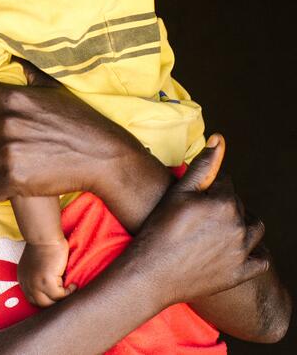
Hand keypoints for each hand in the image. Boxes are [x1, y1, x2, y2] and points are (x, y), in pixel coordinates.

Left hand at [0, 65, 146, 201]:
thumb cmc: (79, 121)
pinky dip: (1, 189)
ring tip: (7, 168)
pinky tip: (17, 184)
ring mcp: (8, 152)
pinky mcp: (14, 179)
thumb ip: (28, 75)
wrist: (102, 157)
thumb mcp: (54, 89)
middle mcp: (5, 123)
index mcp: (11, 98)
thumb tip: (13, 58)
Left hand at [18, 238, 74, 307]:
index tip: (57, 297)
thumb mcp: (35, 264)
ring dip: (62, 299)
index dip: (46, 299)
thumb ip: (38, 276)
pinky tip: (73, 285)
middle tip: (66, 296)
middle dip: (54, 302)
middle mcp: (27, 284)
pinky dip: (69, 292)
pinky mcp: (47, 283)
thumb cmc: (43, 245)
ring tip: (70, 290)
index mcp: (23, 280)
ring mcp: (36, 285)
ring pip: (50, 303)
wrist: (44, 237)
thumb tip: (54, 286)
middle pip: (41, 304)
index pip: (33, 299)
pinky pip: (60, 296)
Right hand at [129, 135, 269, 306]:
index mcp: (225, 203)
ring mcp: (242, 252)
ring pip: (254, 230)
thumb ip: (203, 165)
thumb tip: (219, 139)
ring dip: (242, 225)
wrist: (151, 273)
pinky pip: (261, 259)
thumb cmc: (160, 230)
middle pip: (238, 207)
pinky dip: (254, 252)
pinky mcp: (241, 273)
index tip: (192, 200)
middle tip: (197, 217)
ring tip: (218, 228)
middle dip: (222, 207)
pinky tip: (237, 249)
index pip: (226, 186)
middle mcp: (239, 226)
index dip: (208, 190)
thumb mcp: (178, 193)